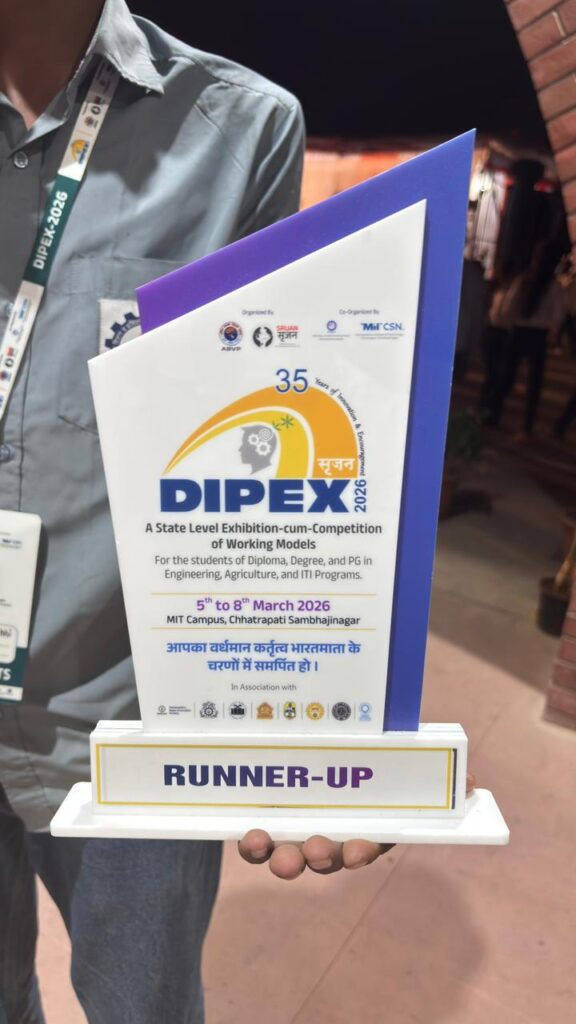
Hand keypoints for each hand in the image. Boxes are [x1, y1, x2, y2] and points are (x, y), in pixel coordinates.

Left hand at [237, 772, 475, 879]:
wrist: (318, 740)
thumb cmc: (370, 752)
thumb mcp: (399, 754)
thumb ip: (427, 766)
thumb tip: (469, 781)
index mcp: (367, 822)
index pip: (368, 843)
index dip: (360, 851)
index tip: (352, 853)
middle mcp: (335, 833)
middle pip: (327, 855)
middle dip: (317, 857)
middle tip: (308, 851)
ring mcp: (301, 830)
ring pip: (291, 854)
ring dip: (279, 857)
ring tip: (265, 848)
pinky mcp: (271, 821)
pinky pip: (262, 839)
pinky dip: (254, 842)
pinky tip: (247, 835)